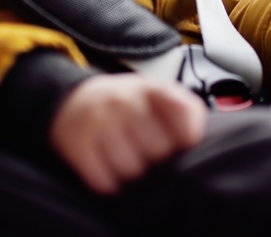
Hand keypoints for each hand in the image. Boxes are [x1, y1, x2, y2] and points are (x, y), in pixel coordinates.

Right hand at [49, 73, 206, 194]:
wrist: (76, 100)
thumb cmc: (128, 104)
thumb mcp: (159, 95)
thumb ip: (186, 112)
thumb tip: (194, 139)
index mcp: (151, 88)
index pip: (184, 113)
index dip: (187, 137)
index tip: (180, 144)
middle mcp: (124, 100)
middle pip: (158, 148)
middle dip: (158, 158)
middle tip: (149, 154)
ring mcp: (99, 120)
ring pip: (130, 168)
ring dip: (132, 173)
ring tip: (128, 161)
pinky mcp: (78, 143)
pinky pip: (102, 179)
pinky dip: (108, 182)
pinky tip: (109, 169)